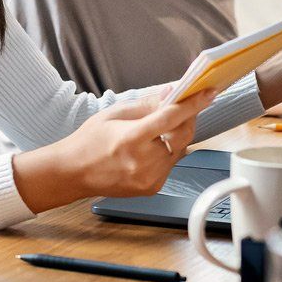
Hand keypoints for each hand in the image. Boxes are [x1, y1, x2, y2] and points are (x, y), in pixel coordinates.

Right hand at [11, 88, 215, 211]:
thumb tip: (172, 93)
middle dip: (188, 118)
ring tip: (156, 131)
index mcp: (131, 139)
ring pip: (180, 150)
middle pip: (182, 135)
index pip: (171, 118)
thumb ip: (146, 104)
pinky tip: (150, 148)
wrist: (73, 173)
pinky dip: (168, 152)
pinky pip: (171, 164)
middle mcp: (143, 162)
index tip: (209, 93)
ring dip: (175, 136)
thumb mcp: (114, 113)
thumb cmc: (89, 141)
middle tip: (186, 105)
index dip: (193, 104)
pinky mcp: (153, 188)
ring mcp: (149, 178)